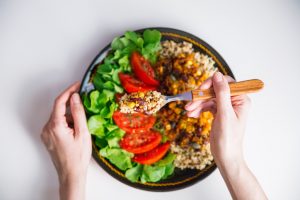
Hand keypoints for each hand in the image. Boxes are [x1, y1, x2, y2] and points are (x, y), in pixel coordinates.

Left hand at [41, 82, 90, 199]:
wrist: (71, 173)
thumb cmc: (78, 156)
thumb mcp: (82, 132)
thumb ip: (78, 113)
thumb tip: (75, 97)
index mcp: (55, 125)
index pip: (60, 102)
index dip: (69, 91)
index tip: (78, 85)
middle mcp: (47, 128)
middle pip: (59, 109)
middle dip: (71, 104)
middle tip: (85, 103)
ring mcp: (46, 133)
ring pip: (58, 116)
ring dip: (70, 115)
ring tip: (82, 124)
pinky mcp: (48, 138)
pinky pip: (57, 124)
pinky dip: (66, 122)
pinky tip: (76, 129)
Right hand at [185, 72, 250, 165]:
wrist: (226, 157)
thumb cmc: (228, 138)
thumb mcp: (224, 114)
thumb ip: (221, 93)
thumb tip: (217, 75)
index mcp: (241, 99)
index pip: (226, 83)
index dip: (211, 84)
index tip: (200, 90)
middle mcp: (234, 101)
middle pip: (215, 90)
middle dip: (201, 96)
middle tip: (189, 103)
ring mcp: (226, 107)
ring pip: (209, 98)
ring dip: (198, 103)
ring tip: (188, 111)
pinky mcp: (219, 113)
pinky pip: (207, 106)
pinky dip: (199, 109)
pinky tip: (192, 114)